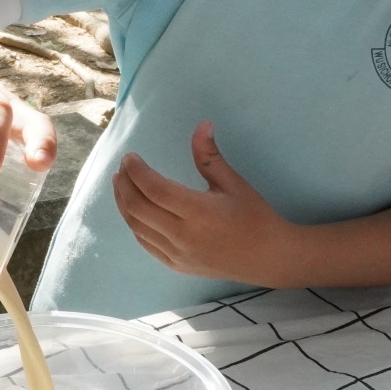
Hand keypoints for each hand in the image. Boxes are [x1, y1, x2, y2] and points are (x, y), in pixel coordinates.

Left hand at [112, 121, 295, 286]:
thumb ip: (209, 156)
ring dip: (124, 203)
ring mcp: (177, 254)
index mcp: (199, 212)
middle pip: (138, 208)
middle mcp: (183, 236)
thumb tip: (202, 124)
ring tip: (121, 184)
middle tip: (123, 167)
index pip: (155, 189)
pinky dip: (134, 224)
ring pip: (137, 227)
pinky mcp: (176, 265)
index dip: (137, 171)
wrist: (268, 257)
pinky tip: (133, 209)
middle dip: (125, 184)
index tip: (130, 156)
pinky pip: (145, 243)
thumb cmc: (254, 216)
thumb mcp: (234, 183)